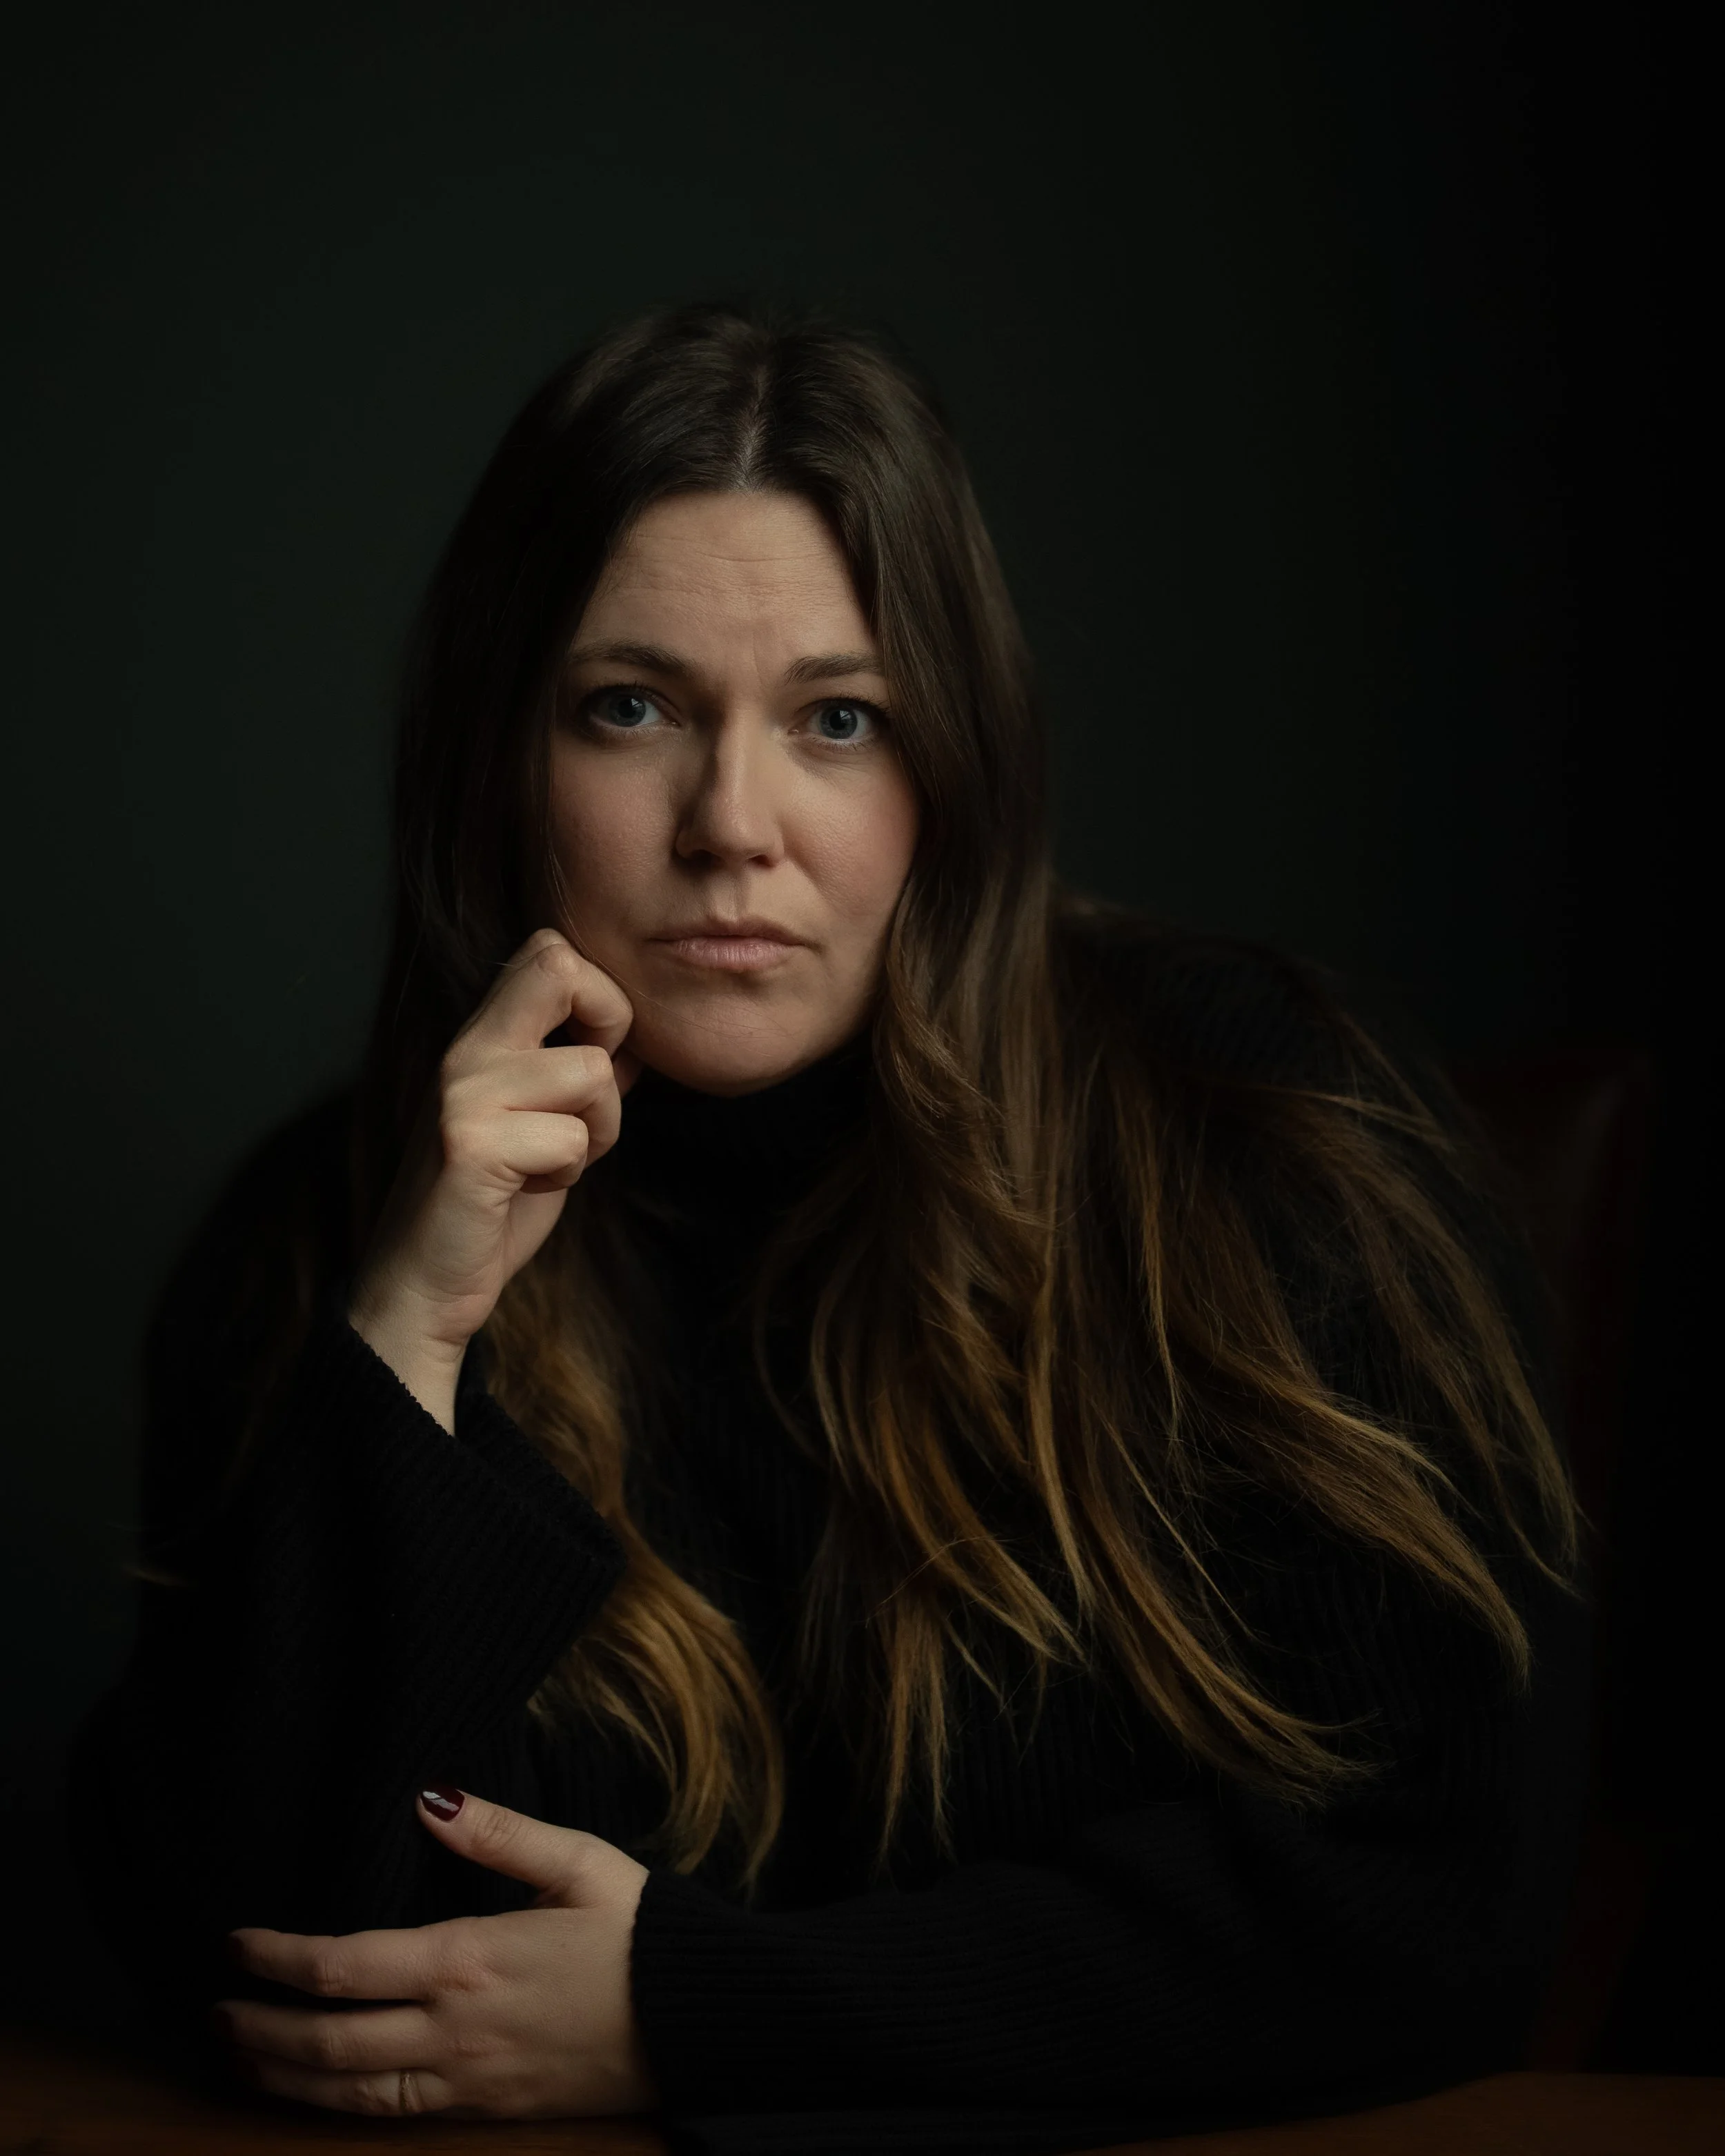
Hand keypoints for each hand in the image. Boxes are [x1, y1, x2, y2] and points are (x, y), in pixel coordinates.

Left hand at [220, 1789, 654, 2118]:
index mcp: (470, 1961)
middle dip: (261, 2032)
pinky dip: (340, 2106)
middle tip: (215, 2013)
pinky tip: (322, 2093)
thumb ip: (498, 1832)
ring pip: (351, 2094)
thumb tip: (427, 1799)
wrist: (702, 2020)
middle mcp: (456, 2032)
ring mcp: (470, 2082)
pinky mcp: (490, 2109)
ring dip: (286, 2080)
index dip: (279, 1959)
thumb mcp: (579, 1862)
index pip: (345, 1968)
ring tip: (243, 2059)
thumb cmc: (642, 1932)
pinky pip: (396, 2116)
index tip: (237, 1943)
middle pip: (329, 2045)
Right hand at [348, 929, 636, 1428]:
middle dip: (610, 1028)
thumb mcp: (543, 1125)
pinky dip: (571, 1169)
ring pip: (591, 1072)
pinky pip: (571, 1137)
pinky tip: (530, 1188)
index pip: (550, 950)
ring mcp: (462, 1095)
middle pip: (561, 967)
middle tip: (589, 1095)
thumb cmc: (494, 1207)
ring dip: (598, 1126)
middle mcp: (466, 1051)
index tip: (598, 1055)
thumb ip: (578, 1077)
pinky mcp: (469, 1146)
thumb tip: (632, 1046)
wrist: (426, 1286)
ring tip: (554, 1159)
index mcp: (482, 1039)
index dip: (600, 996)